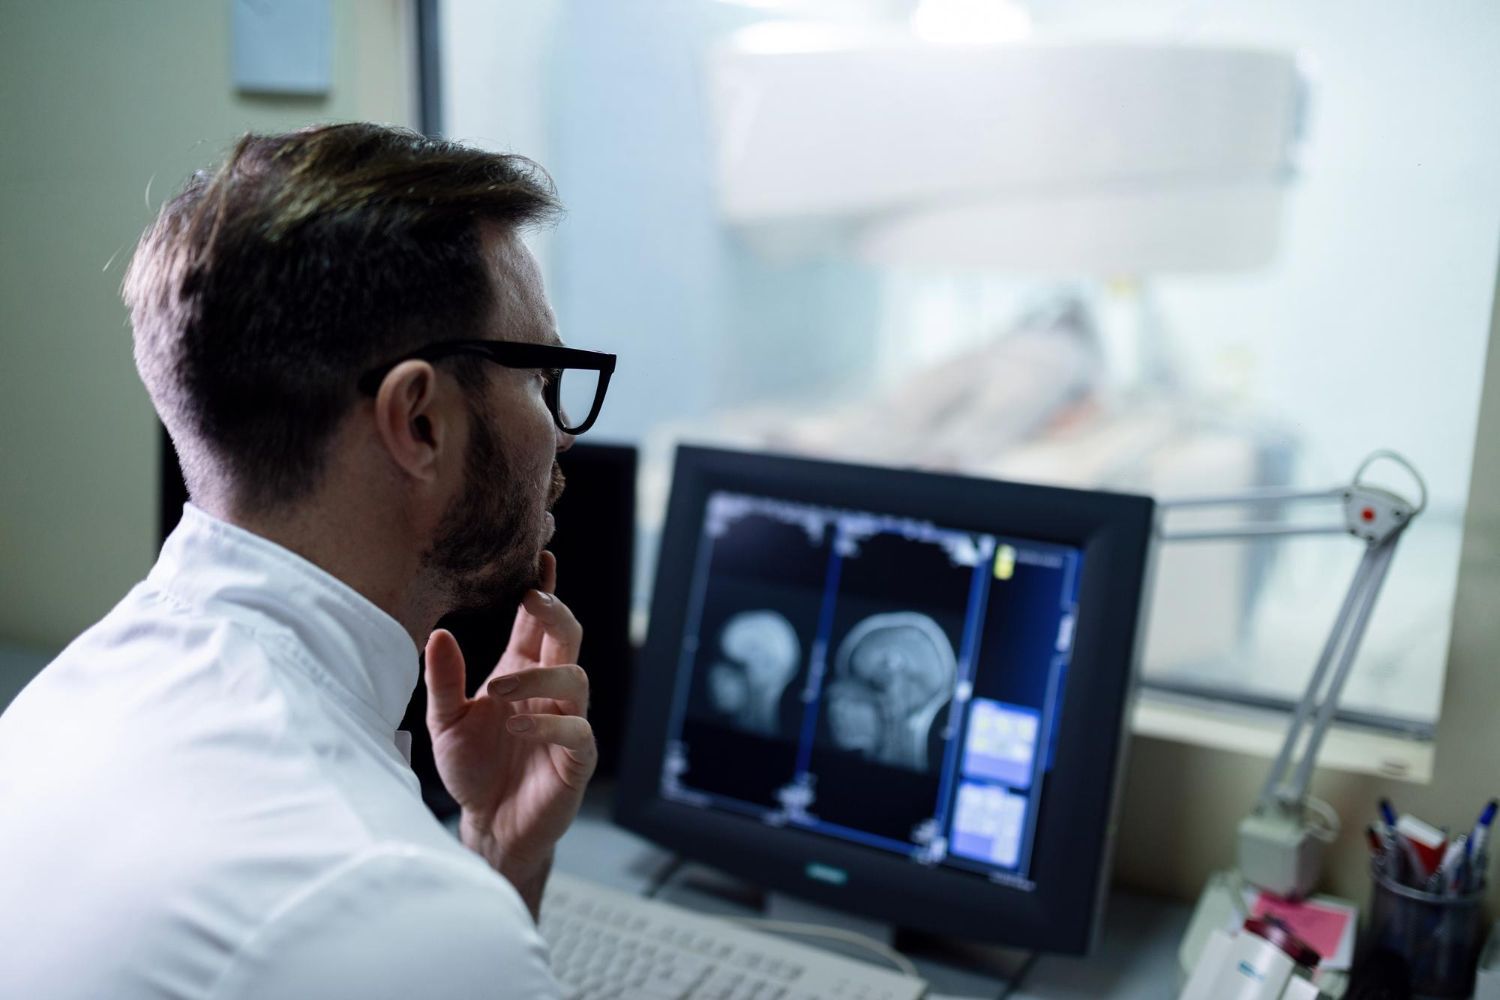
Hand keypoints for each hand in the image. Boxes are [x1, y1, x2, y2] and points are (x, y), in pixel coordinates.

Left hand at [424, 552, 595, 914]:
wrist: (488, 827)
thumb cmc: (471, 770)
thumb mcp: (445, 723)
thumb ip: (445, 681)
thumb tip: (439, 633)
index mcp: (521, 670)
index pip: (537, 621)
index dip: (542, 589)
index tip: (540, 556)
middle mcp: (549, 689)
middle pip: (567, 635)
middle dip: (554, 611)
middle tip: (531, 599)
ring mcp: (567, 720)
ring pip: (576, 676)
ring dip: (540, 674)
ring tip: (500, 688)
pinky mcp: (576, 757)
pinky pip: (577, 728)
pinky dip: (550, 722)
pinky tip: (519, 724)